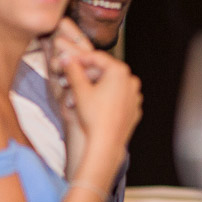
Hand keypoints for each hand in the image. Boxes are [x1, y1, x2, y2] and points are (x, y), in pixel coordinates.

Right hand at [51, 23, 142, 158]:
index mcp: (119, 72)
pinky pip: (119, 99)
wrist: (106, 143)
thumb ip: (73, 71)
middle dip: (89, 74)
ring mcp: (135, 95)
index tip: (69, 61)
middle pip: (106, 71)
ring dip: (98, 87)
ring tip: (82, 94)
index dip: (81, 58)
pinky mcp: (134, 109)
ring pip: (113, 85)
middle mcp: (131, 81)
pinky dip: (108, 99)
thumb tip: (66, 58)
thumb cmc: (94, 117)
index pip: (98, 57)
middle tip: (73, 79)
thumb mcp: (80, 91)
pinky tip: (95, 106)